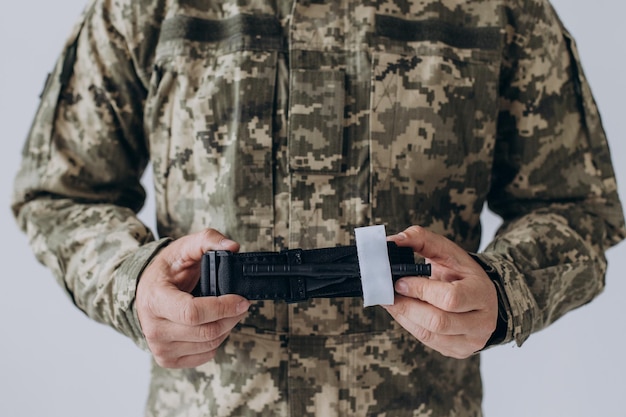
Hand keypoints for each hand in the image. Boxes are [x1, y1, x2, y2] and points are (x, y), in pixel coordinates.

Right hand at [136, 229, 250, 368]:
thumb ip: (208, 240)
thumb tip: (232, 246)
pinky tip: (214, 324)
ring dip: (227, 328)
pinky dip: (217, 340)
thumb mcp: (183, 247)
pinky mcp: (167, 360)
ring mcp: (160, 348)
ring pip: (209, 345)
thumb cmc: (166, 271)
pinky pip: (205, 355)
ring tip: (228, 311)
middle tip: (242, 304)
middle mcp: (154, 329)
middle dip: (231, 317)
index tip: (242, 300)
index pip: (192, 313)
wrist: (145, 292)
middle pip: (206, 332)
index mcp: (155, 300)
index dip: (223, 308)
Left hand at [383, 226, 497, 358]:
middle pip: (438, 322)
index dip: (420, 290)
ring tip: (392, 300)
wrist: (484, 298)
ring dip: (404, 316)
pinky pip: (427, 342)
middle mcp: (481, 322)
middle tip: (390, 293)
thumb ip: (422, 240)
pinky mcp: (458, 351)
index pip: (450, 298)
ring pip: (429, 335)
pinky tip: (402, 311)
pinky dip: (409, 325)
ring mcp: (470, 341)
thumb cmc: (463, 274)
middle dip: (407, 306)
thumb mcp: (449, 252)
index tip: (400, 281)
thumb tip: (394, 241)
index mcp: (481, 294)